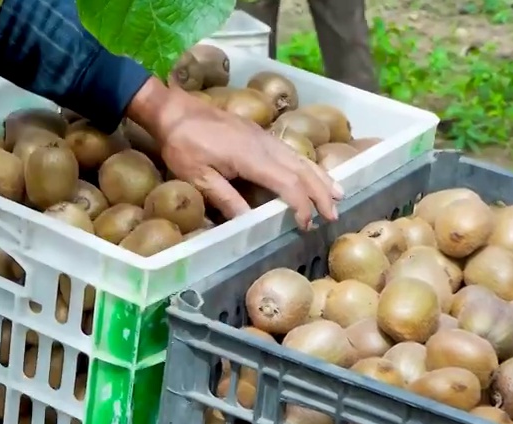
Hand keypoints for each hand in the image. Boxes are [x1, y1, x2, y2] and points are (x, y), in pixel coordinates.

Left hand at [128, 78, 342, 229]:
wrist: (174, 110)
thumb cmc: (182, 143)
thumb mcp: (197, 176)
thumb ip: (224, 197)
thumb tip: (248, 223)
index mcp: (250, 157)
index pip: (286, 183)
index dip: (300, 205)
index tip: (306, 224)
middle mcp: (264, 145)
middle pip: (301, 170)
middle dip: (320, 194)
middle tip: (334, 215)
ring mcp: (264, 138)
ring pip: (301, 159)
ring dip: (321, 178)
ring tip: (339, 195)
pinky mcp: (260, 135)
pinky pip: (292, 152)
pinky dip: (308, 166)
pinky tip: (315, 174)